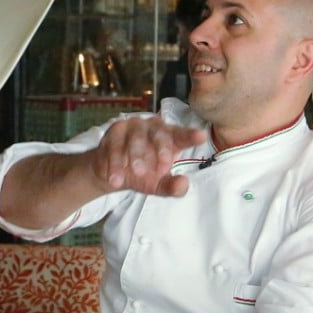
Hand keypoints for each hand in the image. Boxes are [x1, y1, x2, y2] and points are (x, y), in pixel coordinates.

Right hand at [86, 117, 205, 196]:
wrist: (112, 174)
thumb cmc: (141, 175)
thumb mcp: (157, 185)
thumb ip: (171, 186)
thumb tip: (183, 184)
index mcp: (169, 137)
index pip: (181, 135)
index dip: (190, 136)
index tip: (200, 136)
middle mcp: (153, 127)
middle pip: (159, 133)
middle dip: (161, 150)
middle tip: (161, 169)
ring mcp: (133, 126)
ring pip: (136, 137)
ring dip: (136, 156)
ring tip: (135, 175)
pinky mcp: (115, 130)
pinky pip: (116, 144)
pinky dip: (116, 161)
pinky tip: (116, 178)